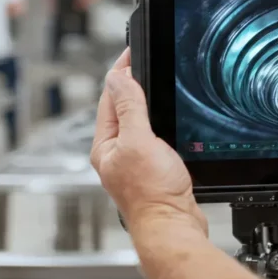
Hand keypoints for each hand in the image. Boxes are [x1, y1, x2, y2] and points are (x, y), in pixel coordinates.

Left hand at [91, 49, 206, 235]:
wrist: (173, 226)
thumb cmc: (153, 193)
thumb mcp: (139, 140)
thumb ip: (129, 107)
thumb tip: (118, 76)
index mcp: (105, 145)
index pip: (109, 97)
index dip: (120, 72)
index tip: (131, 51)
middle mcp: (115, 153)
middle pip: (120, 108)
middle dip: (130, 83)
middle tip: (142, 60)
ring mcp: (133, 162)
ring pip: (136, 122)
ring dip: (142, 102)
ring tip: (151, 81)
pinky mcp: (151, 170)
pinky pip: (150, 136)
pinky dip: (156, 121)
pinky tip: (165, 119)